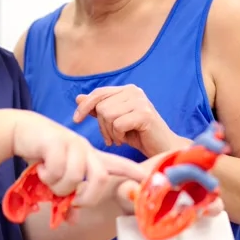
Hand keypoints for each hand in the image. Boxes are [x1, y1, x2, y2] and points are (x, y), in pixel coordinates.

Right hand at [12, 110, 145, 206]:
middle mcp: (86, 149)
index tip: (150, 179)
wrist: (22, 130)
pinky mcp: (57, 141)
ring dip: (60, 186)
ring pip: (76, 177)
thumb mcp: (58, 176)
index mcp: (90, 157)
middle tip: (71, 200)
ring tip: (49, 179)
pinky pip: (58, 169)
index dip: (134, 173)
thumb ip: (68, 195)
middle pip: (102, 179)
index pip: (118, 164)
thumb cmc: (43, 155)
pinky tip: (41, 169)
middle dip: (87, 197)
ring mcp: (73, 144)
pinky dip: (48, 176)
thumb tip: (71, 220)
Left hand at [73, 85, 187, 157]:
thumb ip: (98, 109)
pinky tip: (125, 140)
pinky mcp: (145, 114)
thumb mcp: (114, 122)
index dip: (85, 106)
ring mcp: (140, 101)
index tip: (76, 120)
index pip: (98, 93)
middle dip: (102, 126)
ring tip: (119, 138)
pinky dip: (118, 135)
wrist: (162, 149)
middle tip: (111, 137)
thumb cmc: (138, 136)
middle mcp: (134, 91)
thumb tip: (78, 98)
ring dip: (110, 132)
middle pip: (101, 106)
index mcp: (126, 90)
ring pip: (107, 115)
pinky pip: (118, 124)